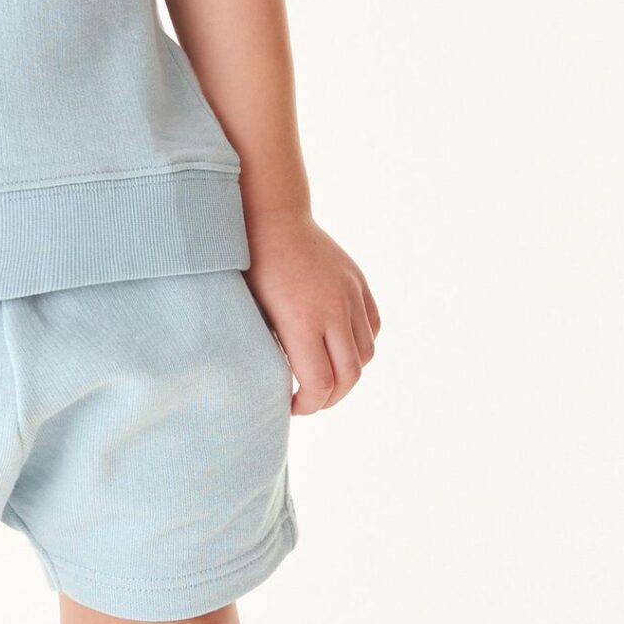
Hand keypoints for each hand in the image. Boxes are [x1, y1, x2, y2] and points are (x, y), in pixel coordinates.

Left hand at [246, 209, 379, 415]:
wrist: (272, 218)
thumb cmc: (251, 267)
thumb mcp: (255, 314)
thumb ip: (276, 350)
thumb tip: (285, 382)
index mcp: (301, 321)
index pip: (320, 384)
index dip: (309, 405)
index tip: (293, 406)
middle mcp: (333, 310)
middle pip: (349, 376)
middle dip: (331, 398)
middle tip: (311, 401)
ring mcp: (350, 294)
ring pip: (366, 354)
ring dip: (349, 374)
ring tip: (327, 377)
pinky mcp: (358, 282)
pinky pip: (372, 326)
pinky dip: (362, 345)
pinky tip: (341, 348)